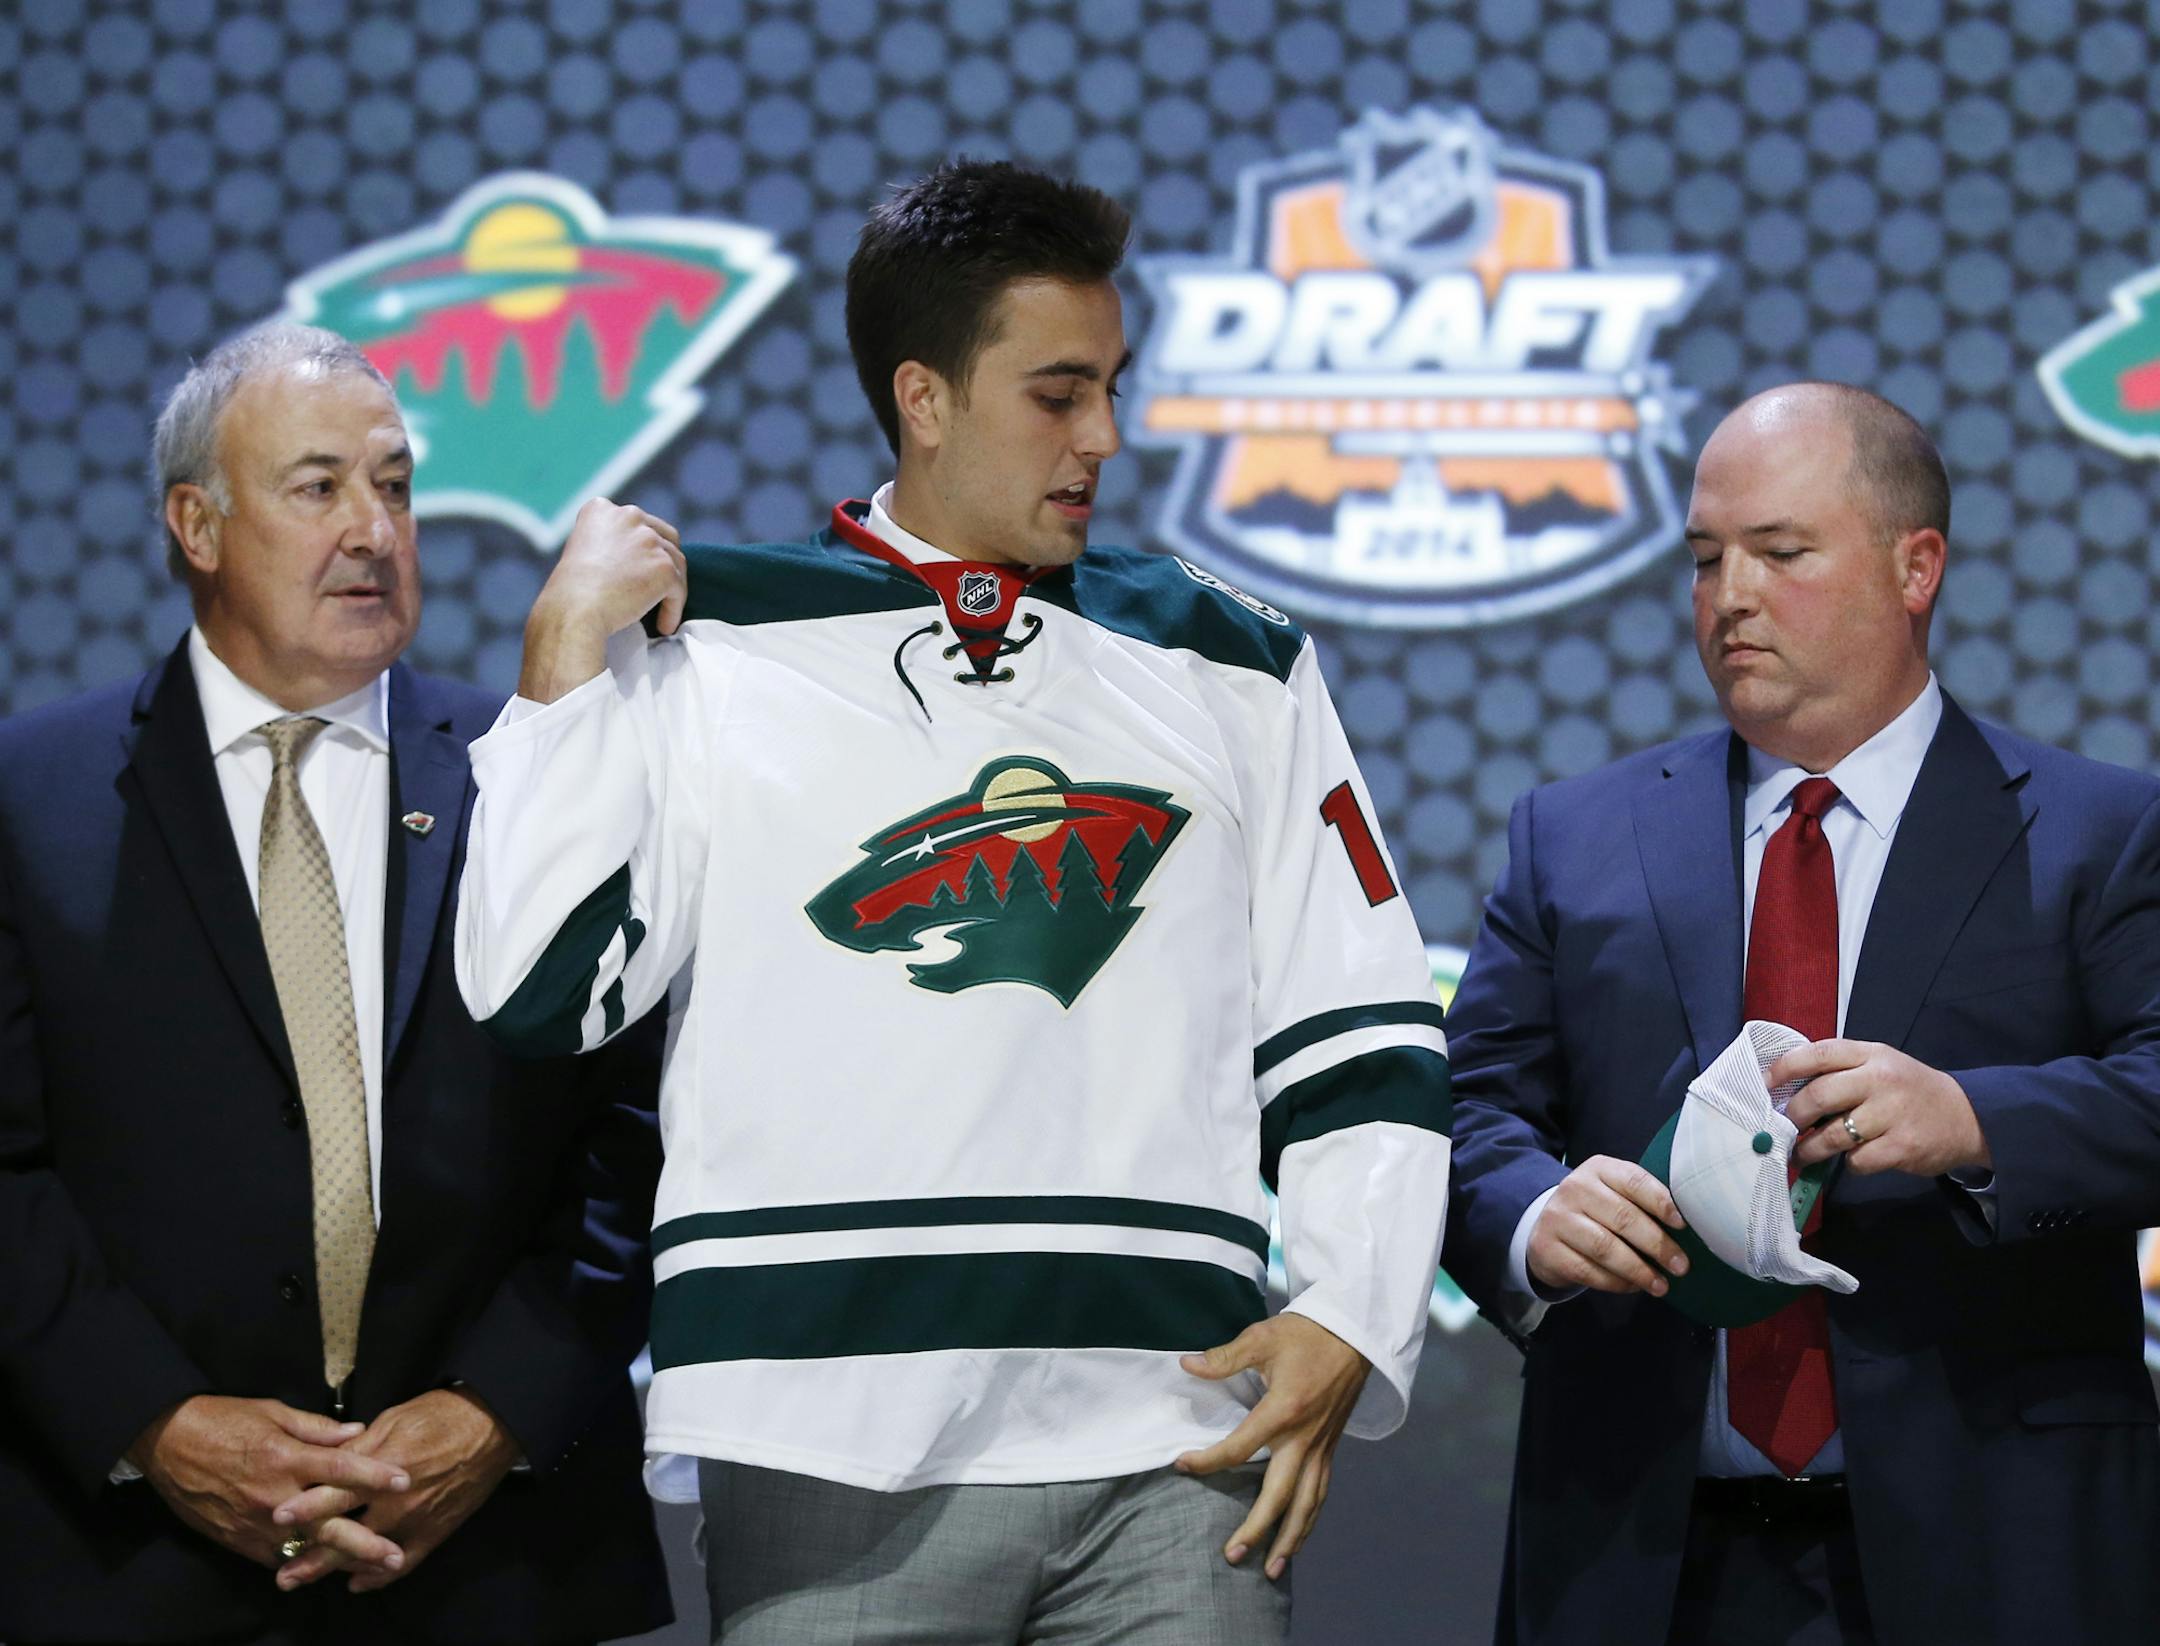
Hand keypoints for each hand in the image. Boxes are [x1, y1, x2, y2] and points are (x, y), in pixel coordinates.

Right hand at [129, 1395, 410, 1570]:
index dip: (375, 1475)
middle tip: (395, 1555)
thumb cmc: (223, 1419)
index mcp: (286, 1457)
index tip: (405, 1481)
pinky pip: (276, 1556)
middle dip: (364, 1542)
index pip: (341, 1468)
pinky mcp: (237, 1539)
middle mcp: (274, 1495)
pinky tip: (323, 1568)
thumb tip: (358, 1433)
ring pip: (304, 1548)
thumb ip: (318, 1428)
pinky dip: (300, 1561)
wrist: (167, 1443)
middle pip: (328, 1524)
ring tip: (370, 1571)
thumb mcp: (273, 1412)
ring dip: (337, 1560)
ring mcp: (255, 1522)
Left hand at [271, 1388, 520, 1592]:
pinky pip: (402, 1564)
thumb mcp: (392, 1420)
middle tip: (282, 1574)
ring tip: (305, 1580)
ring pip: (367, 1554)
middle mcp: (394, 1499)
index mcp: (381, 1467)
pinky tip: (356, 1582)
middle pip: (344, 1533)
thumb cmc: (439, 1416)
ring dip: (334, 1569)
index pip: (335, 1492)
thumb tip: (328, 1461)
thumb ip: (358, 1446)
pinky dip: (377, 1577)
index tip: (277, 1519)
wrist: (490, 1427)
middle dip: (310, 1556)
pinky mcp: (434, 1532)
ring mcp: (414, 1520)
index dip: (305, 1507)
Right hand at [520, 498, 685, 702]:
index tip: (641, 566)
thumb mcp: (581, 550)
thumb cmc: (570, 592)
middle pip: (664, 537)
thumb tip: (632, 559)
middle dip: (664, 561)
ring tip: (662, 611)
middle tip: (659, 585)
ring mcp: (649, 540)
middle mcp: (628, 516)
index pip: (637, 522)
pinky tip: (664, 626)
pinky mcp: (664, 567)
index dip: (643, 544)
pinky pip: (678, 590)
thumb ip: (608, 544)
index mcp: (602, 510)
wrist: (574, 611)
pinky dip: (673, 609)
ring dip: (671, 588)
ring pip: (676, 563)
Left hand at [1173, 1313, 1369, 1580]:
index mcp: (1283, 1411)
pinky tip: (1297, 1538)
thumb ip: (1224, 1358)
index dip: (1208, 1460)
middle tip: (1232, 1554)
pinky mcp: (1331, 1449)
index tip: (1182, 1465)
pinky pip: (1320, 1493)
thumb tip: (1186, 1366)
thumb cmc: (1306, 1334)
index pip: (1239, 1449)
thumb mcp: (1262, 1337)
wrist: (1354, 1334)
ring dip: (1290, 1539)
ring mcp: (1321, 1447)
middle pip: (1279, 1495)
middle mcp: (1304, 1438)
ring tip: (1271, 1569)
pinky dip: (1309, 1520)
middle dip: (1256, 1529)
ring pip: (1307, 1504)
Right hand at [1525, 1155, 1689, 1296]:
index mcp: (1598, 1169)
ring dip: (1639, 1270)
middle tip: (1681, 1266)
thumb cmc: (1596, 1211)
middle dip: (1657, 1245)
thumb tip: (1686, 1229)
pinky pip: (1588, 1271)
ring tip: (1661, 1284)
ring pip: (1606, 1248)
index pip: (1634, 1181)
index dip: (1661, 1203)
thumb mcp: (1614, 1192)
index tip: (1683, 1225)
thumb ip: (1642, 1201)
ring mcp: (1558, 1218)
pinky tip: (1633, 1286)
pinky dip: (1616, 1283)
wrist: (1548, 1228)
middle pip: (1623, 1218)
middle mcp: (1574, 1188)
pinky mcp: (1548, 1249)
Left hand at [1778, 1039, 1990, 1175]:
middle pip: (1818, 1096)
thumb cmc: (1908, 1090)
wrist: (1966, 1117)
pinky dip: (1848, 1163)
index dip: (1783, 1068)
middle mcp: (1880, 1080)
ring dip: (1809, 1149)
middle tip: (1780, 1129)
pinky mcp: (1902, 1147)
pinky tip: (1852, 1158)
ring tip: (1800, 1155)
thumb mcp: (1878, 1066)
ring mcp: (1892, 1114)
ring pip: (1832, 1135)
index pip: (1818, 1053)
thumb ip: (1840, 1071)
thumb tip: (1786, 1091)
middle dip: (1791, 1117)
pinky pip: (1857, 1160)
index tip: (1762, 1085)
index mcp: (1870, 1054)